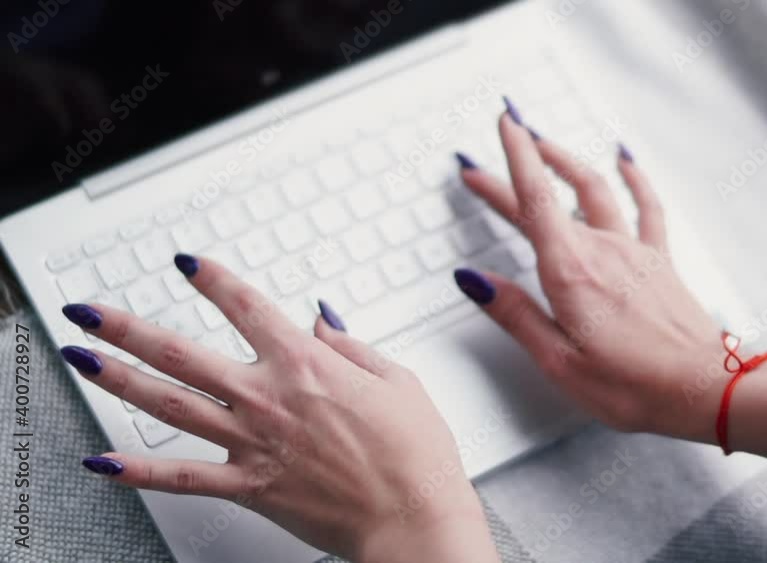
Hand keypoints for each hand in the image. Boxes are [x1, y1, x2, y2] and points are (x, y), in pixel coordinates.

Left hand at [60, 257, 497, 561]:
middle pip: (181, 352)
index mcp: (306, 363)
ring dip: (118, 379)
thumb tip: (322, 322)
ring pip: (169, 404)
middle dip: (127, 327)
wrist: (412, 516)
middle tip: (91, 311)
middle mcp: (268, 396)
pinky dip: (138, 471)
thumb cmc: (414, 452)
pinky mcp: (249, 486)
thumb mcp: (396, 379)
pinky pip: (182, 477)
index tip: (186, 263)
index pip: (245, 305)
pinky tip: (104, 461)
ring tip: (81, 359)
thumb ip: (351, 347)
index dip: (211, 278)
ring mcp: (252, 442)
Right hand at [454, 99, 721, 441]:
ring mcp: (633, 252)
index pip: (534, 199)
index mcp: (570, 273)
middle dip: (515, 172)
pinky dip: (634, 179)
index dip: (515, 156)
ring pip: (595, 191)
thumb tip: (473, 280)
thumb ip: (515, 314)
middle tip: (481, 162)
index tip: (503, 123)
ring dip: (566, 162)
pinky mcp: (659, 262)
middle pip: (550, 198)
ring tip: (544, 143)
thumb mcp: (558, 361)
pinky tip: (625, 161)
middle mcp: (601, 251)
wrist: (705, 390)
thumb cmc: (634, 386)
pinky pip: (646, 208)